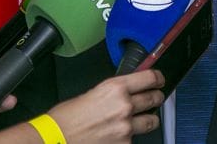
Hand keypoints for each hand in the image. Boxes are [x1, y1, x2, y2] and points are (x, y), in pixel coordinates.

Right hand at [48, 70, 164, 143]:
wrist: (57, 137)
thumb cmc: (68, 117)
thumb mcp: (93, 92)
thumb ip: (114, 91)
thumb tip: (128, 89)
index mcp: (116, 88)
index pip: (149, 77)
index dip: (158, 78)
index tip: (159, 80)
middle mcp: (124, 105)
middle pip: (154, 98)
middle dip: (156, 97)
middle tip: (155, 98)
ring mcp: (126, 127)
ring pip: (152, 121)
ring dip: (149, 119)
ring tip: (143, 119)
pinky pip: (136, 138)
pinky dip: (131, 136)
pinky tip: (121, 134)